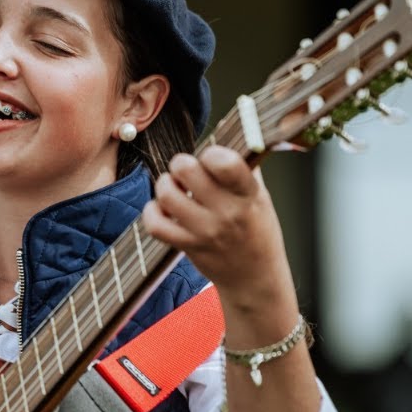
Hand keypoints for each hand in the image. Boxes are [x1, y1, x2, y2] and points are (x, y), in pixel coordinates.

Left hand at [140, 146, 294, 310]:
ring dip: (164, 185)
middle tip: (186, 171)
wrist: (255, 278)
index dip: (211, 153)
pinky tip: (162, 209)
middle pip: (186, 169)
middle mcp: (227, 212)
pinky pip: (155, 224)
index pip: (225, 162)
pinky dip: (151, 212)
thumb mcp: (260, 197)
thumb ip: (244, 169)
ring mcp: (205, 231)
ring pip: (167, 194)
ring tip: (174, 188)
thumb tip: (231, 133)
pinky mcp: (187, 246)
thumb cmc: (256, 230)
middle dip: (181, 164)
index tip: (211, 158)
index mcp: (248, 194)